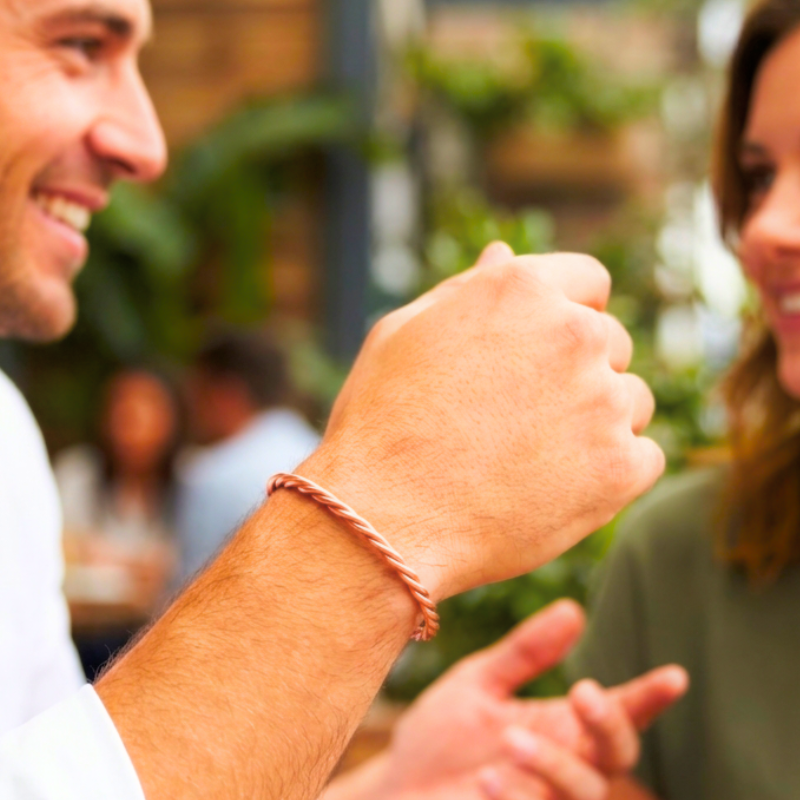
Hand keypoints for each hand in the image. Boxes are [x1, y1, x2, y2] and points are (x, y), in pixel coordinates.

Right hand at [307, 243, 663, 598]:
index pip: (589, 281)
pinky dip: (611, 474)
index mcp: (521, 288)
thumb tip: (504, 254)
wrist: (384, 518)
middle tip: (525, 416)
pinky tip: (557, 489)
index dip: (569, 314)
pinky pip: (642, 457)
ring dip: (599, 422)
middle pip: (612, 342)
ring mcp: (601, 400)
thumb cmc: (381, 423)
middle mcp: (573, 332)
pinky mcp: (619, 468)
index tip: (544, 352)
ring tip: (535, 458)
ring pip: (632, 401)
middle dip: (580, 371)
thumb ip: (465, 290)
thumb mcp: (404, 334)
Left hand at [367, 600, 686, 799]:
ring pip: (586, 792)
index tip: (675, 675)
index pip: (617, 713)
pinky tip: (485, 779)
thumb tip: (574, 608)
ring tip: (508, 739)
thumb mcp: (479, 682)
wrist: (396, 786)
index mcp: (561, 728)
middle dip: (609, 724)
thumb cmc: (442, 734)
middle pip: (617, 754)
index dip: (649, 698)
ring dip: (554, 764)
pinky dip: (517, 798)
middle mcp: (564, 767)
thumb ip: (525, 652)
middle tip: (582, 691)